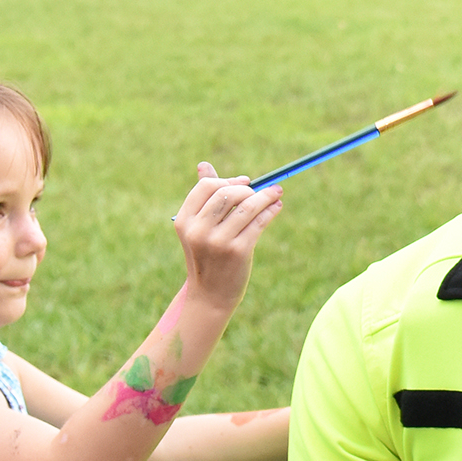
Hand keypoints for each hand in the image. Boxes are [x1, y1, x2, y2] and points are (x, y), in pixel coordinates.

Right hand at [174, 161, 284, 311]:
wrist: (210, 295)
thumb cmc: (207, 257)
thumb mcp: (198, 228)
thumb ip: (204, 198)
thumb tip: (204, 165)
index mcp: (184, 220)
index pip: (207, 187)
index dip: (228, 180)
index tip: (245, 182)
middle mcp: (198, 229)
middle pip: (227, 193)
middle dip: (248, 189)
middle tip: (262, 191)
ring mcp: (218, 241)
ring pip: (247, 206)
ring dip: (266, 197)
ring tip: (277, 193)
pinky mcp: (238, 251)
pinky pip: (259, 222)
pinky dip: (270, 211)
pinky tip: (276, 206)